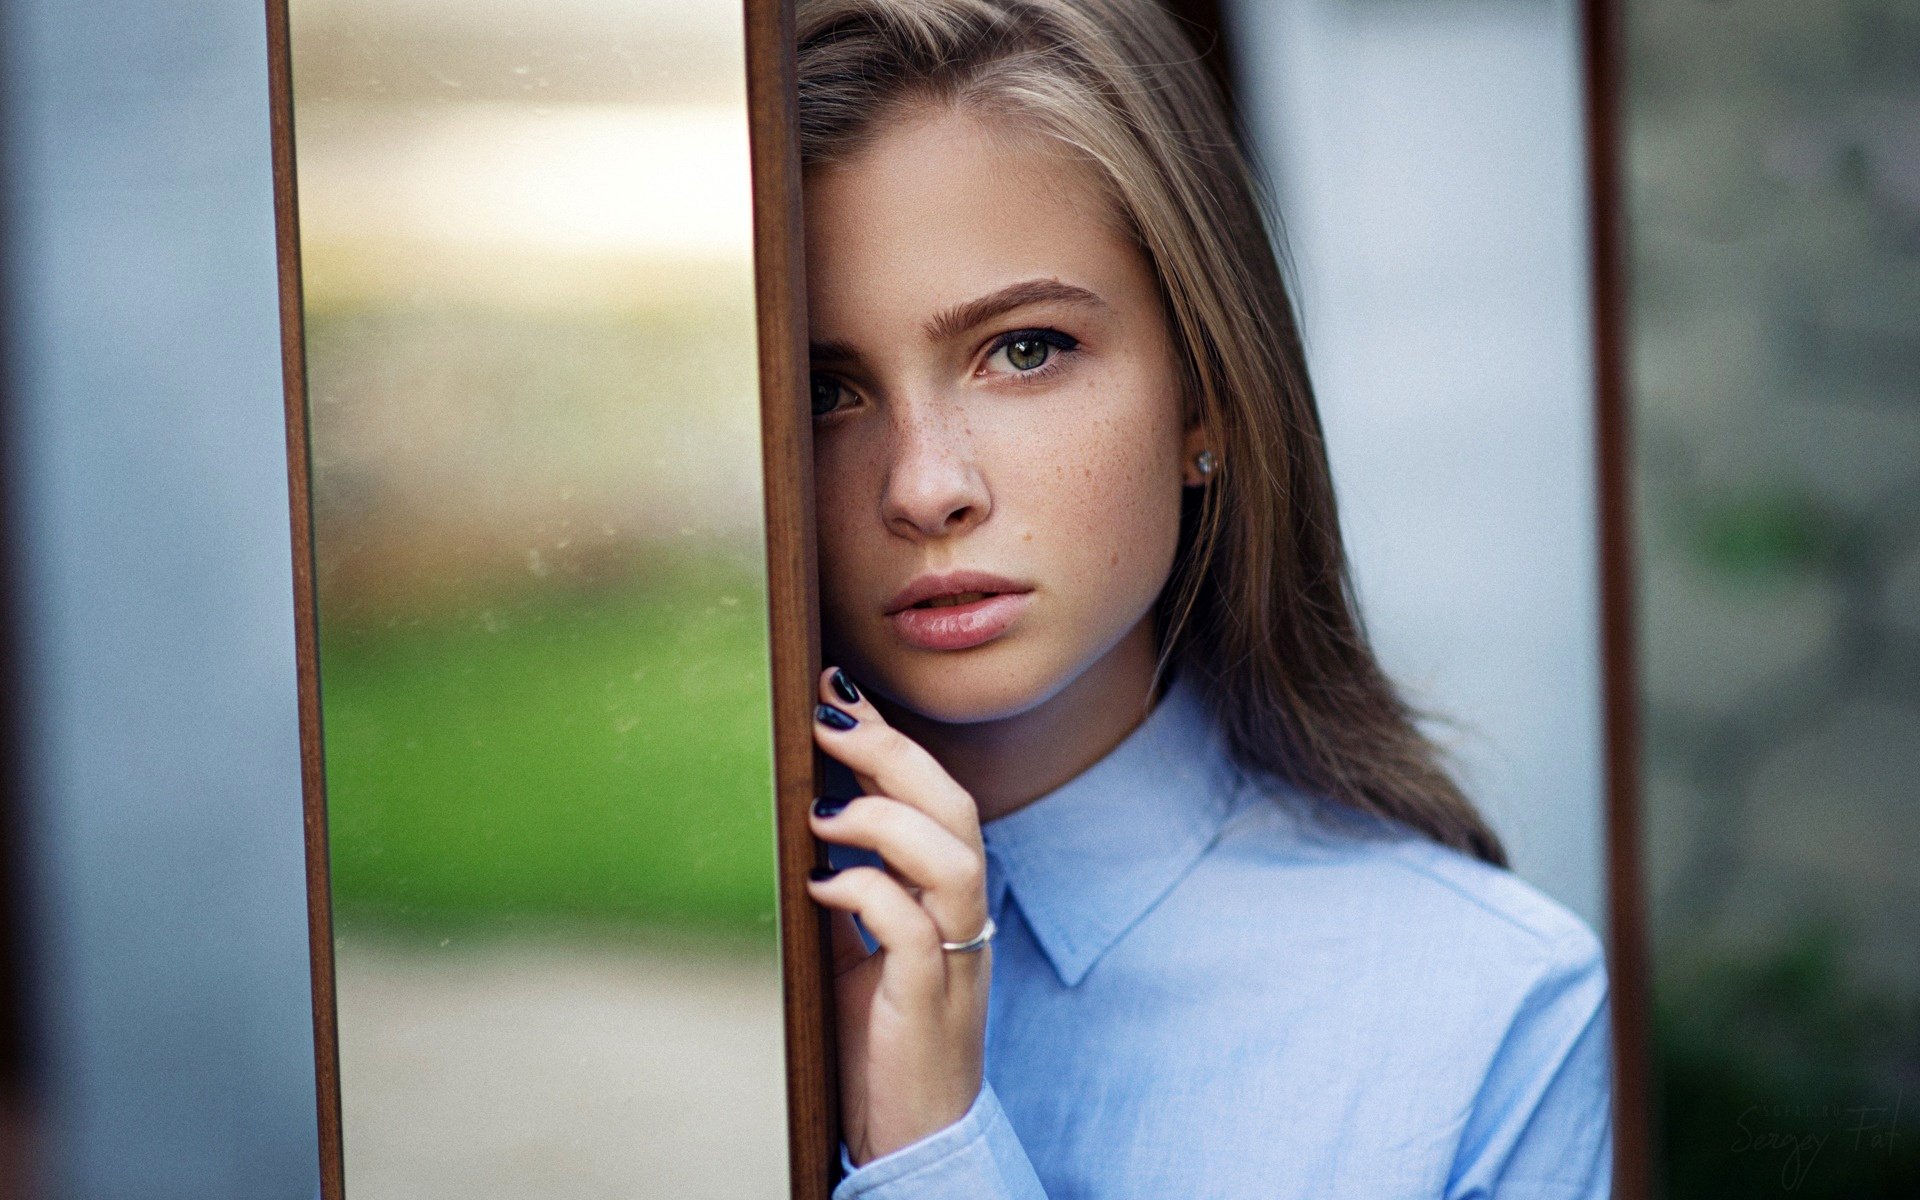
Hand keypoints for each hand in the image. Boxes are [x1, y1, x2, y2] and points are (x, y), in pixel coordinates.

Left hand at [806, 666, 991, 1166]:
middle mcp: (963, 917)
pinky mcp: (931, 1001)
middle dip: (892, 754)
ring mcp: (955, 958)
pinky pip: (914, 930)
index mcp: (948, 896)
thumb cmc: (881, 1041)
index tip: (838, 693)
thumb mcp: (854, 948)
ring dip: (886, 819)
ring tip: (822, 810)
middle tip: (827, 719)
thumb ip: (843, 887)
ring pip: (953, 858)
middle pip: (954, 809)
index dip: (892, 739)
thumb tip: (799, 816)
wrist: (913, 1137)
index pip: (935, 796)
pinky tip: (821, 884)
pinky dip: (867, 893)